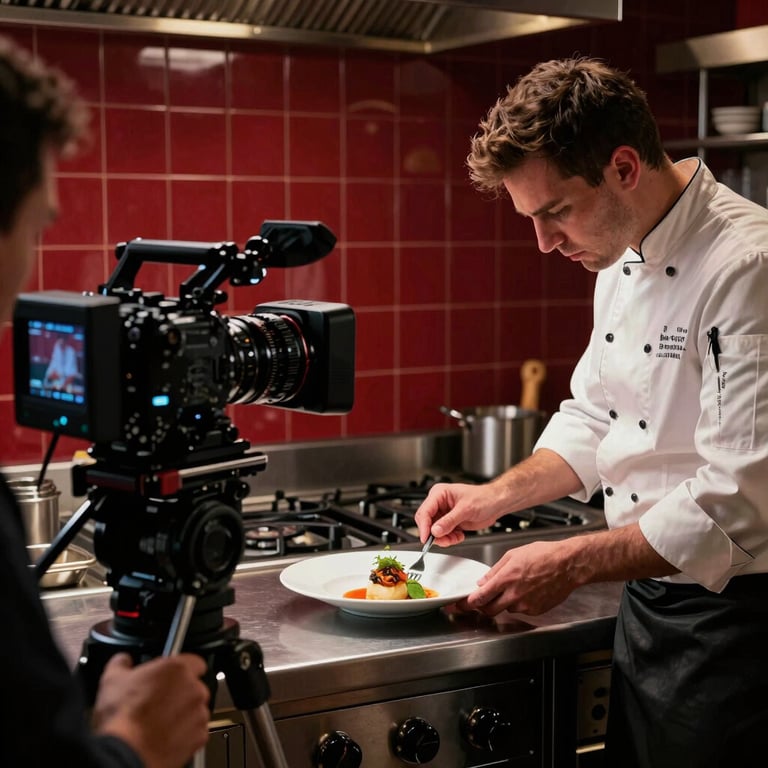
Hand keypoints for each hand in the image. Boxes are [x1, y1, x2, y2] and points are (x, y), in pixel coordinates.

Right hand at [93, 652, 210, 767]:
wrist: (127, 753)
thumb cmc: (123, 718)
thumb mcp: (112, 680)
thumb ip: (122, 663)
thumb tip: (122, 661)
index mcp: (177, 669)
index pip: (194, 661)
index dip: (180, 669)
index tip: (170, 677)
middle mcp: (194, 688)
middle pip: (194, 686)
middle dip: (180, 693)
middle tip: (160, 701)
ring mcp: (199, 713)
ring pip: (196, 709)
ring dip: (184, 713)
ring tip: (161, 721)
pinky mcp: (199, 736)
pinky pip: (197, 731)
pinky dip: (186, 733)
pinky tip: (166, 736)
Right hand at [414, 481, 508, 545]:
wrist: (496, 503)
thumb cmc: (484, 498)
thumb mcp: (466, 509)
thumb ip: (449, 521)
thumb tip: (435, 530)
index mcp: (439, 493)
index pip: (424, 511)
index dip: (424, 526)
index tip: (426, 539)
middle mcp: (439, 503)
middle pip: (427, 522)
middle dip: (435, 534)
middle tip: (444, 540)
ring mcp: (444, 513)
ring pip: (434, 531)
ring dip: (444, 538)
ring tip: (455, 538)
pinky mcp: (450, 522)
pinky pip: (443, 534)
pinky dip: (449, 538)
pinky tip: (459, 536)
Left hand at [459, 538, 579, 616]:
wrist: (568, 564)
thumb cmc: (544, 555)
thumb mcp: (513, 555)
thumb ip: (495, 570)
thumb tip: (482, 582)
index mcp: (506, 579)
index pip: (479, 598)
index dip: (465, 604)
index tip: (458, 606)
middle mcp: (515, 595)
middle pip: (489, 610)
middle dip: (481, 606)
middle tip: (480, 600)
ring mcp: (526, 605)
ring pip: (505, 610)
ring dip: (502, 602)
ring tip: (513, 586)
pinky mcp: (536, 611)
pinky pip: (520, 610)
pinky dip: (518, 603)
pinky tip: (526, 590)